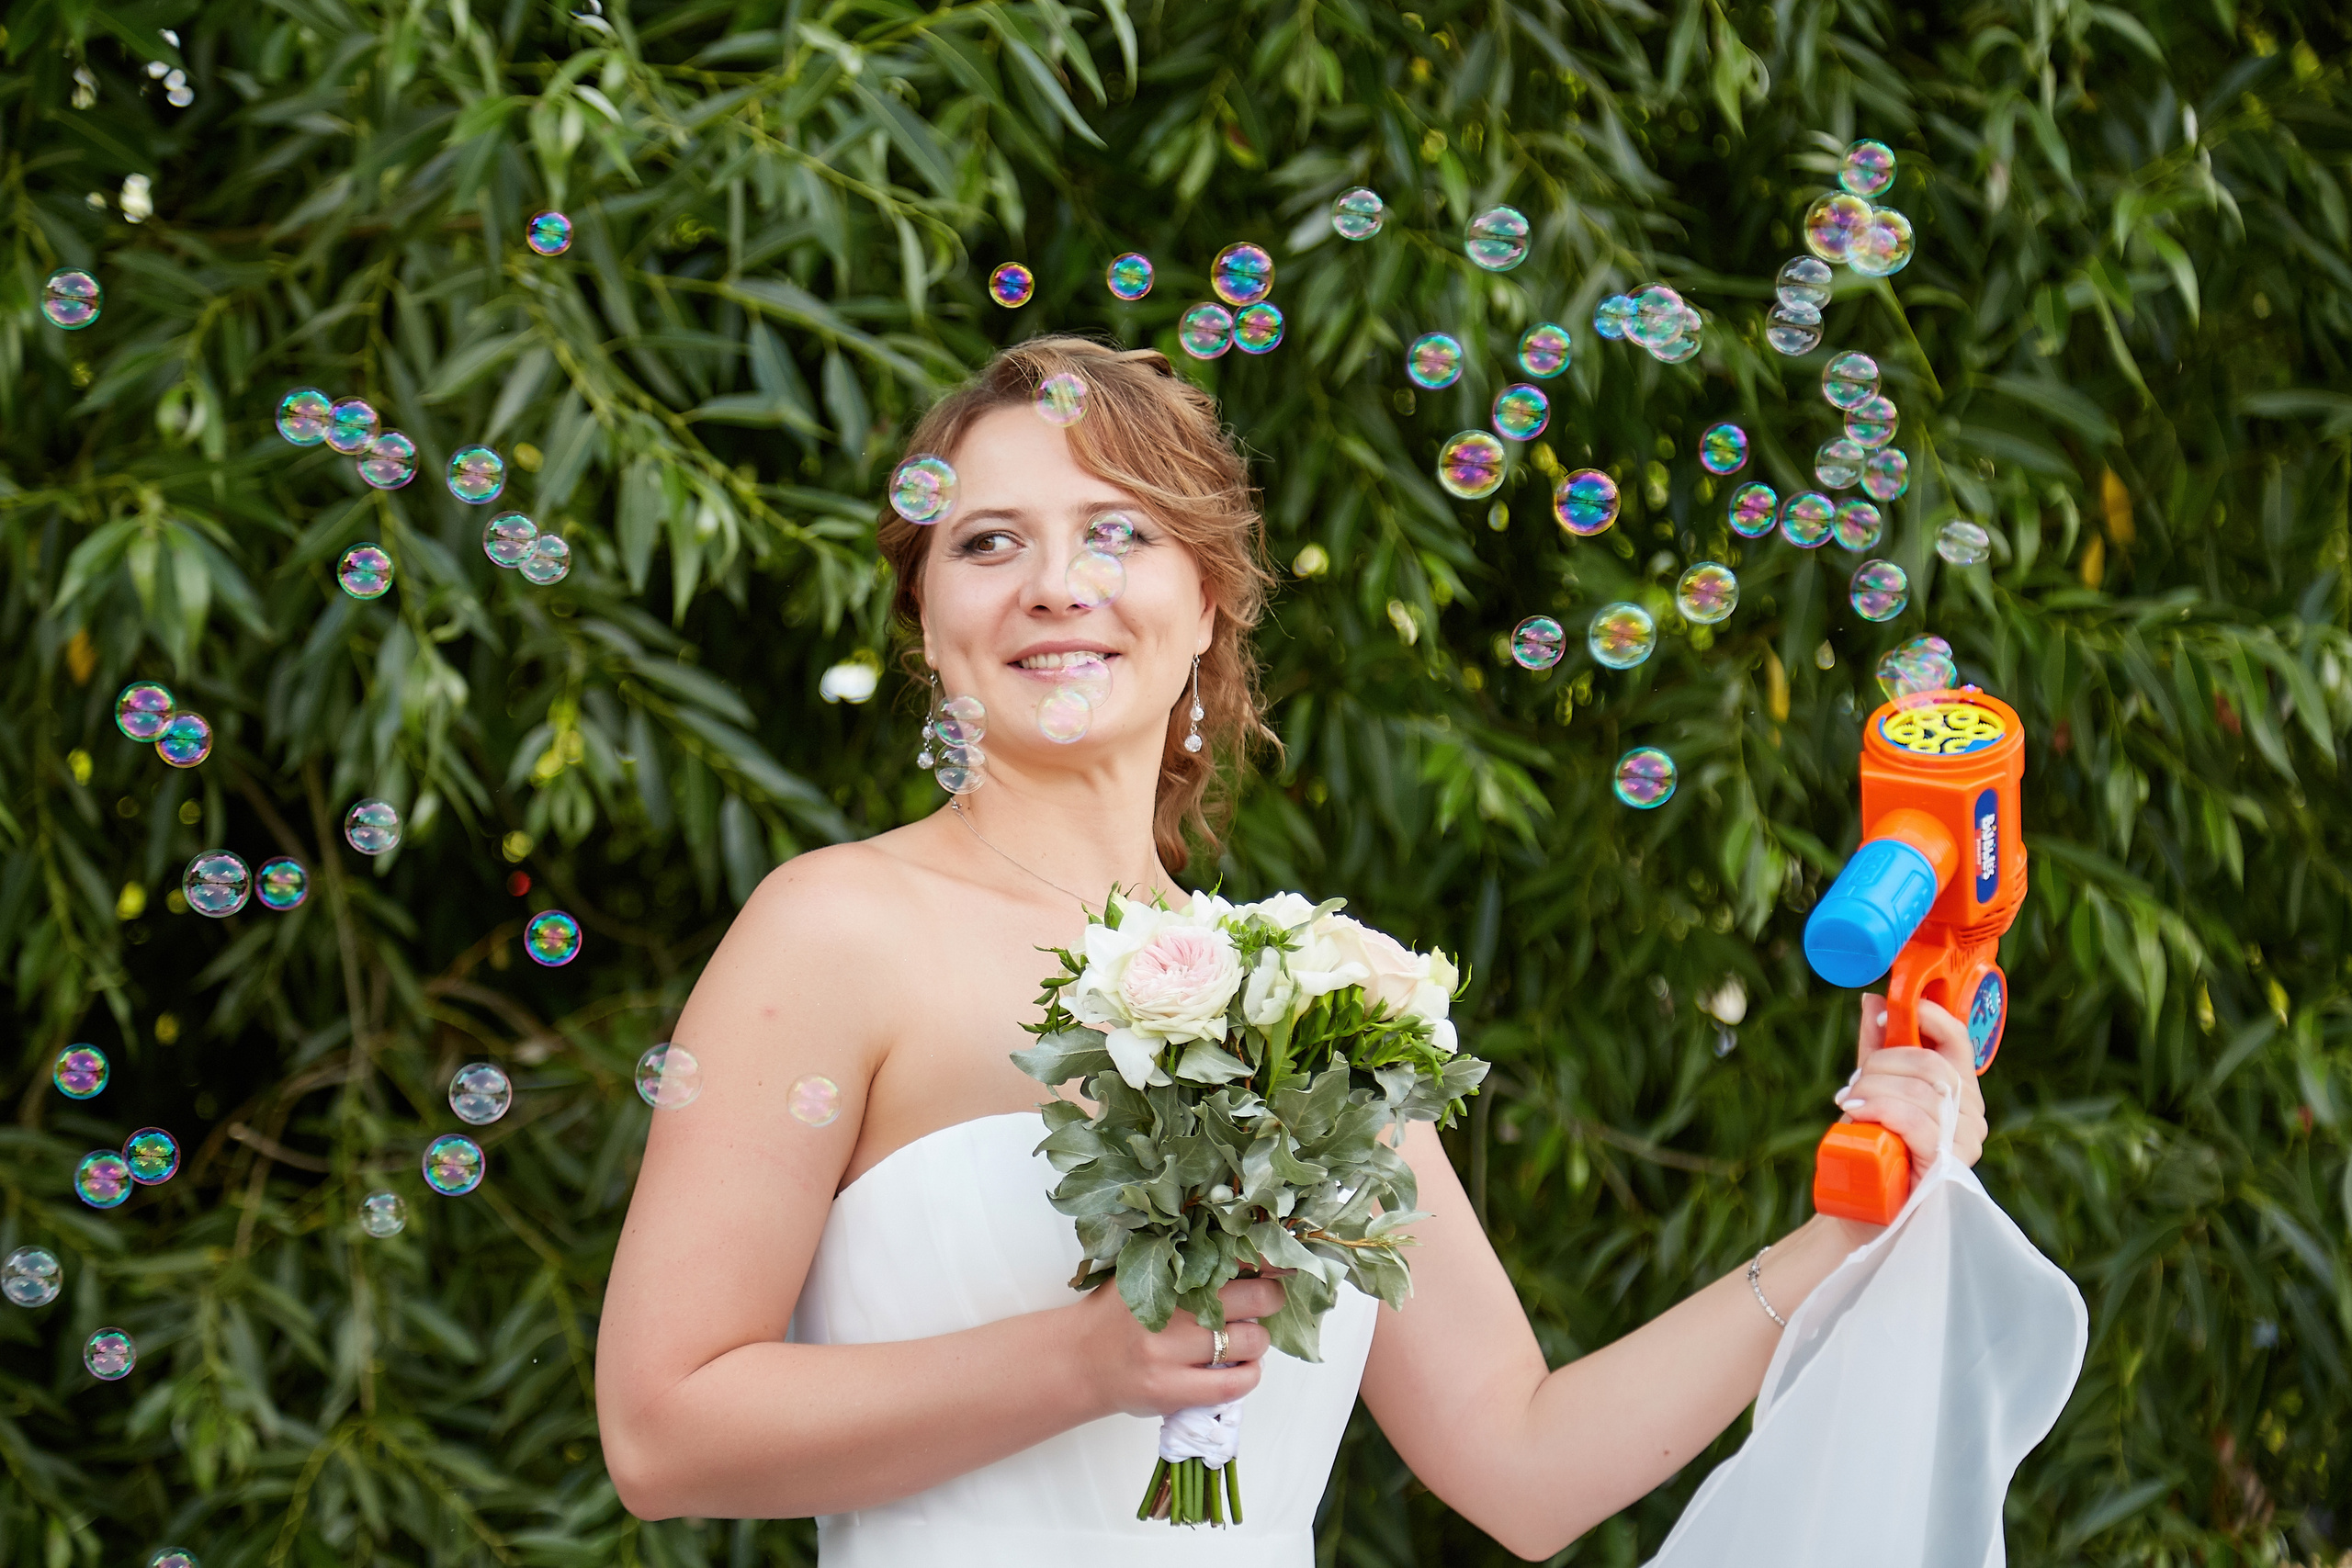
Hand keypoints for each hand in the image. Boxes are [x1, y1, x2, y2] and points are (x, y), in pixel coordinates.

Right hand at [1068, 1270, 1287, 1419]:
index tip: (1281, 1261)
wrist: (1078, 1360)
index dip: (1265, 1259)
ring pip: (1249, 1342)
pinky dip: (1250, 1376)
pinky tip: (1243, 1368)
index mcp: (1165, 1274)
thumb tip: (1248, 1256)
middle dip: (1270, 1298)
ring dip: (1258, 1341)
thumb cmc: (1117, 1315)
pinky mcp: (1170, 1390)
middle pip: (1252, 1298)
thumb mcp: (1146, 1275)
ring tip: (1245, 1339)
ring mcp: (1168, 1353)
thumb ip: (1186, 1264)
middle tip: (1266, 1300)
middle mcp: (1169, 1311)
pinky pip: (1233, 1385)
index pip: (1230, 1256)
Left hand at [1832, 994, 1987, 1180]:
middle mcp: (1972, 1115)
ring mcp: (1964, 1142)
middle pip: (1929, 1063)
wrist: (1862, 1206)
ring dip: (1874, 1089)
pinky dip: (1881, 1110)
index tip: (1888, 1014)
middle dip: (1882, 1063)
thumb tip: (1875, 1000)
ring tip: (1850, 1103)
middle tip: (1855, 1082)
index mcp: (1961, 1090)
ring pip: (1921, 1091)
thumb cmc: (1873, 1147)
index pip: (1957, 1039)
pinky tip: (1858, 1114)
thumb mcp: (1875, 1087)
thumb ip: (1878, 1045)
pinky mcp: (1947, 1165)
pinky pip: (1917, 1122)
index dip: (1925, 1017)